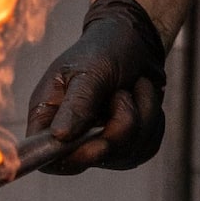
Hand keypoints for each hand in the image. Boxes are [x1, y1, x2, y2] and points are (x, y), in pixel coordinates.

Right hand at [25, 0, 167, 172]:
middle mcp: (71, 135)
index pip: (46, 157)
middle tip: (122, 94)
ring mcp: (100, 142)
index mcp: (49, 114)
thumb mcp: (90, 70)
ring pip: (126, 154)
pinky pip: (145, 148)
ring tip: (134, 88)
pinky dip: (152, 121)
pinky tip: (143, 98)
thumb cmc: (106, 48)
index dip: (71, 159)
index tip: (98, 143)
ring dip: (141, 116)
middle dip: (118, 126)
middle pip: (93, 158)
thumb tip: (60, 136)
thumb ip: (77, 103)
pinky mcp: (126, 146)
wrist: (138, 42)